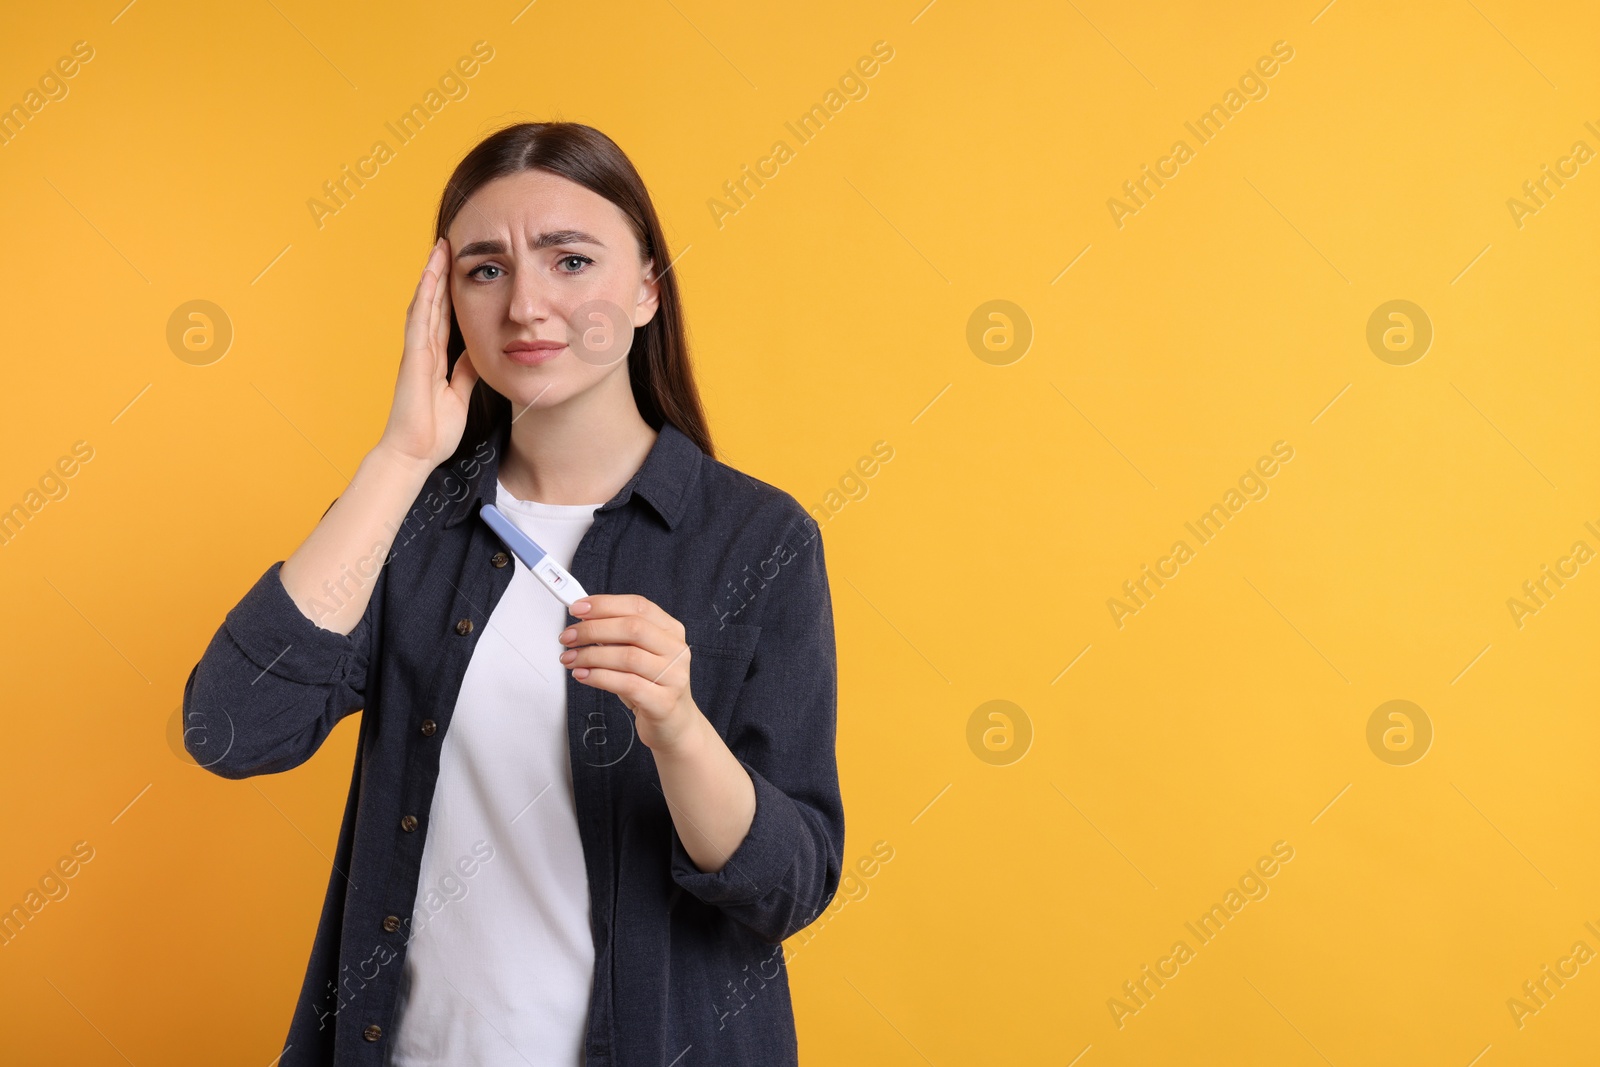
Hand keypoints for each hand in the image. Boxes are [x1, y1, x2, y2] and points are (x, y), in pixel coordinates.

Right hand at [377, 237, 480, 470]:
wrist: (416, 453)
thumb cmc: (433, 431)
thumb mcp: (459, 395)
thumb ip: (464, 372)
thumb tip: (477, 353)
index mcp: (434, 359)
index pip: (444, 317)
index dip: (450, 293)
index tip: (459, 269)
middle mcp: (423, 350)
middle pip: (432, 303)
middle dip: (439, 274)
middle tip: (447, 244)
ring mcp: (416, 352)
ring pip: (423, 305)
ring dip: (430, 276)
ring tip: (438, 248)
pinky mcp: (413, 358)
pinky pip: (419, 321)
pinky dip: (424, 297)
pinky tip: (429, 276)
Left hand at [558, 594, 702, 752]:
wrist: (674, 724)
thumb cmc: (651, 686)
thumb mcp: (637, 654)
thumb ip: (617, 636)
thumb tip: (584, 620)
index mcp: (671, 631)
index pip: (638, 606)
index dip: (605, 604)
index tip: (578, 609)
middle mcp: (676, 650)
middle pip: (632, 628)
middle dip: (593, 629)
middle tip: (569, 637)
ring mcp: (673, 677)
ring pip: (627, 657)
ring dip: (590, 656)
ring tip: (571, 659)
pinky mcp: (663, 702)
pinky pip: (626, 684)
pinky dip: (599, 677)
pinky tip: (583, 675)